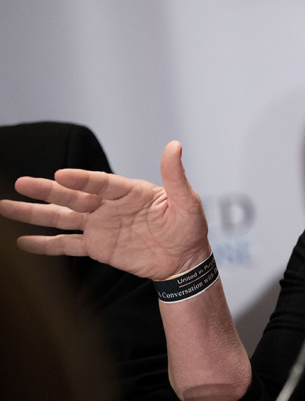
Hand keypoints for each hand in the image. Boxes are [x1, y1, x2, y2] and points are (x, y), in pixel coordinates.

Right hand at [0, 141, 209, 279]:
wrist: (185, 258)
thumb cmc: (188, 226)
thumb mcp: (186, 201)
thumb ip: (175, 176)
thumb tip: (174, 145)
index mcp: (129, 191)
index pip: (101, 183)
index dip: (82, 179)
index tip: (60, 175)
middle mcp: (109, 206)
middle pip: (73, 196)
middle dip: (47, 191)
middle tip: (21, 183)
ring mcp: (100, 226)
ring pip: (63, 218)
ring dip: (35, 214)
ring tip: (6, 207)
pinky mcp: (97, 247)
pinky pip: (67, 245)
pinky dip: (45, 245)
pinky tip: (23, 242)